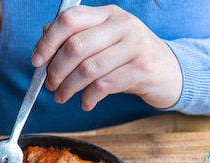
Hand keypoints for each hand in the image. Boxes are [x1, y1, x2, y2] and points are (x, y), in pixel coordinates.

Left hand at [31, 5, 182, 110]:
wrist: (171, 73)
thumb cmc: (131, 58)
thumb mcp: (106, 41)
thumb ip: (78, 36)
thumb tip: (45, 36)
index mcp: (109, 13)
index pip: (70, 19)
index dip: (48, 41)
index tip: (37, 61)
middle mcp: (123, 25)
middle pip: (76, 46)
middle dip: (56, 70)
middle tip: (50, 85)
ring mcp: (135, 46)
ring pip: (88, 69)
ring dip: (69, 87)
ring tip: (62, 97)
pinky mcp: (143, 70)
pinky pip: (105, 85)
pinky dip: (89, 97)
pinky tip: (86, 103)